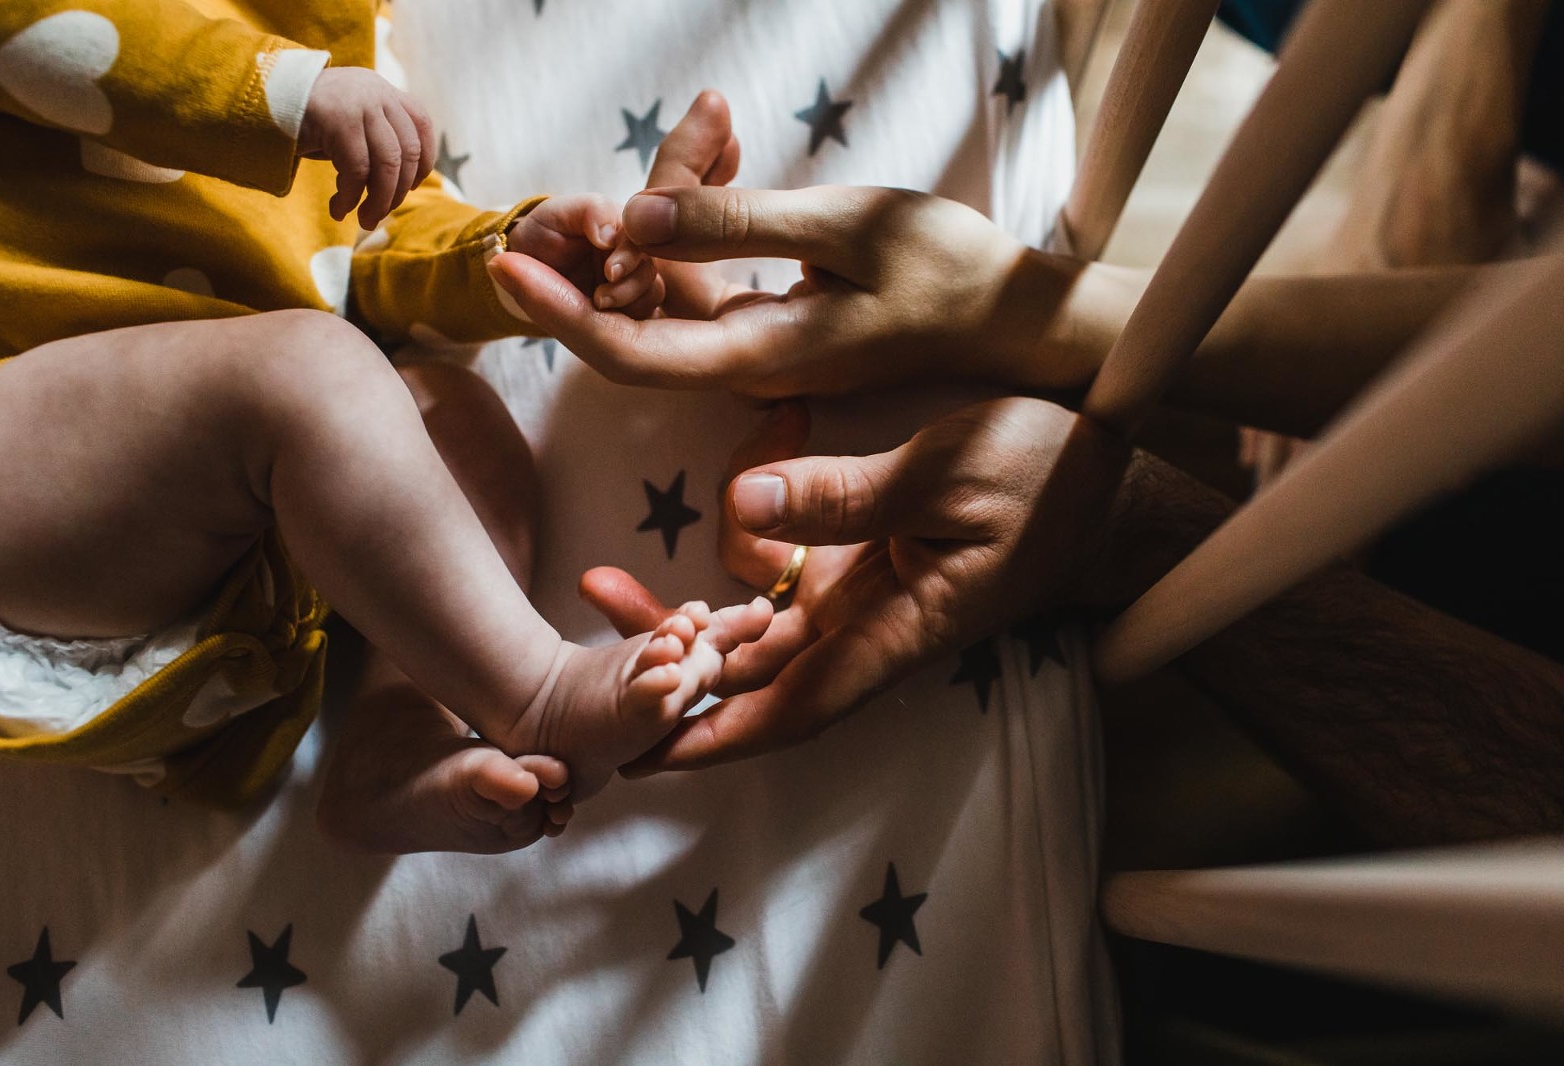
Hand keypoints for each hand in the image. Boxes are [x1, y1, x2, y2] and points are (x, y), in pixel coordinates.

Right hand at [298, 67, 435, 230]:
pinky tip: (338, 209)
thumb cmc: (306, 122)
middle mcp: (376, 92)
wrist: (259, 100)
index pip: (421, 124)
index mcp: (383, 90)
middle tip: (379, 215)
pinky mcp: (338, 118)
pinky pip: (357, 169)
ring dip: (378, 200)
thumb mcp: (350, 126)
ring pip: (387, 163)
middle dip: (397, 192)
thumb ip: (376, 143)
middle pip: (406, 152)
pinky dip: (351, 196)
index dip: (423, 161)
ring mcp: (359, 102)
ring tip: (364, 220)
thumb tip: (401, 188)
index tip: (410, 187)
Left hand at [488, 177, 1097, 397]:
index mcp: (760, 354)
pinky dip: (699, 218)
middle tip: (610, 165)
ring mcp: (760, 344)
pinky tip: (720, 148)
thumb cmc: (948, 273)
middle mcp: (747, 362)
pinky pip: (708, 275)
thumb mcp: (848, 231)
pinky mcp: (775, 322)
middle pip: (639, 315)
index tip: (505, 264)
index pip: (633, 352)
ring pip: (671, 288)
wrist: (1017, 319)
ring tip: (690, 134)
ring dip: (657, 218)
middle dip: (603, 245)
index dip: (561, 314)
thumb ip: (742, 228)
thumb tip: (638, 224)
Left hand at [581, 396, 1134, 771]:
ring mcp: (863, 602)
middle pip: (754, 679)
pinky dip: (735, 566)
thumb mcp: (952, 473)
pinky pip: (784, 585)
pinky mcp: (861, 568)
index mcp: (894, 631)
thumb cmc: (1046, 484)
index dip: (713, 737)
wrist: (1103, 483)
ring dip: (686, 623)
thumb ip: (848, 495)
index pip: (791, 706)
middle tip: (584, 664)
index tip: (640, 756)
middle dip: (670, 678)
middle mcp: (869, 631)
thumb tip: (742, 505)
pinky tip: (703, 528)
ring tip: (603, 590)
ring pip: (758, 634)